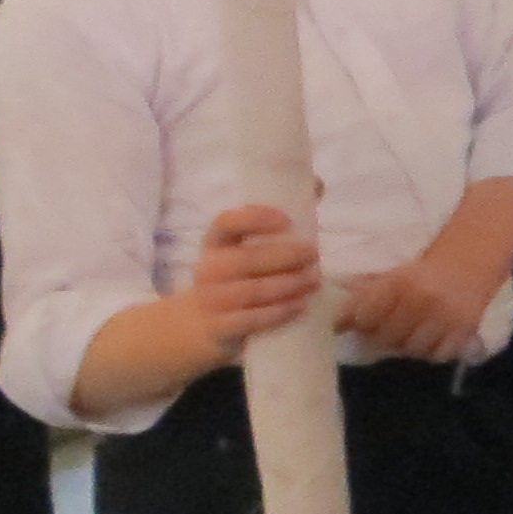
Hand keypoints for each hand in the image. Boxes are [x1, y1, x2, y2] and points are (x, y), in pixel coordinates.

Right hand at [183, 205, 324, 356]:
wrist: (196, 325)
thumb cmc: (234, 278)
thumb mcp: (246, 250)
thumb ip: (279, 223)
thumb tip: (316, 185)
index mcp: (216, 243)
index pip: (226, 223)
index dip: (254, 219)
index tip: (286, 220)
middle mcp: (209, 269)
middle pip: (245, 260)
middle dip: (284, 256)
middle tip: (314, 254)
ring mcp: (211, 300)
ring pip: (251, 292)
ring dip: (287, 286)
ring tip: (314, 280)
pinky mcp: (219, 328)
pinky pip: (249, 320)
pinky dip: (277, 313)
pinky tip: (299, 306)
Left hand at [335, 250, 496, 363]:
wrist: (469, 262)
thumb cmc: (424, 272)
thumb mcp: (394, 275)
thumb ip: (367, 296)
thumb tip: (338, 323)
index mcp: (400, 281)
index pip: (364, 315)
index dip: (354, 323)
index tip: (348, 325)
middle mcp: (422, 299)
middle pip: (386, 337)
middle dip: (378, 337)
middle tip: (380, 332)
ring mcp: (445, 316)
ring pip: (411, 349)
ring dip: (404, 346)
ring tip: (405, 336)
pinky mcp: (465, 329)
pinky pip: (438, 355)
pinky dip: (429, 352)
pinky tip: (428, 340)